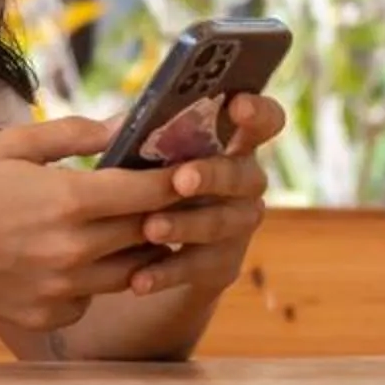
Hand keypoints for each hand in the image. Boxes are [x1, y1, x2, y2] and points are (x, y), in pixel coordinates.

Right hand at [0, 114, 192, 329]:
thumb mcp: (12, 145)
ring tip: (127, 230)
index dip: (178, 179)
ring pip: (128, 273)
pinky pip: (90, 302)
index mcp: (69, 200)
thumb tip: (123, 124)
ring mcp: (61, 290)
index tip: (191, 169)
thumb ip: (74, 134)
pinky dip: (92, 285)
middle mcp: (73, 250)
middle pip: (148, 233)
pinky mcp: (45, 317)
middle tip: (168, 197)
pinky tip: (73, 264)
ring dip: (135, 252)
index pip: (151, 191)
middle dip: (162, 214)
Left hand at [119, 91, 285, 309]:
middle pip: (243, 175)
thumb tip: (119, 126)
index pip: (264, 121)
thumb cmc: (141, 183)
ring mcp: (238, 224)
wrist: (139, 253)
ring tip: (150, 228)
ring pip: (223, 223)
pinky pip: (200, 267)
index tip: (239, 106)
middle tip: (181, 179)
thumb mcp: (138, 157)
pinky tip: (139, 279)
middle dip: (213, 175)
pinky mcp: (223, 264)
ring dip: (187, 225)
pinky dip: (168, 273)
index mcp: (230, 143)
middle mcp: (244, 182)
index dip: (258, 112)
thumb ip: (137, 139)